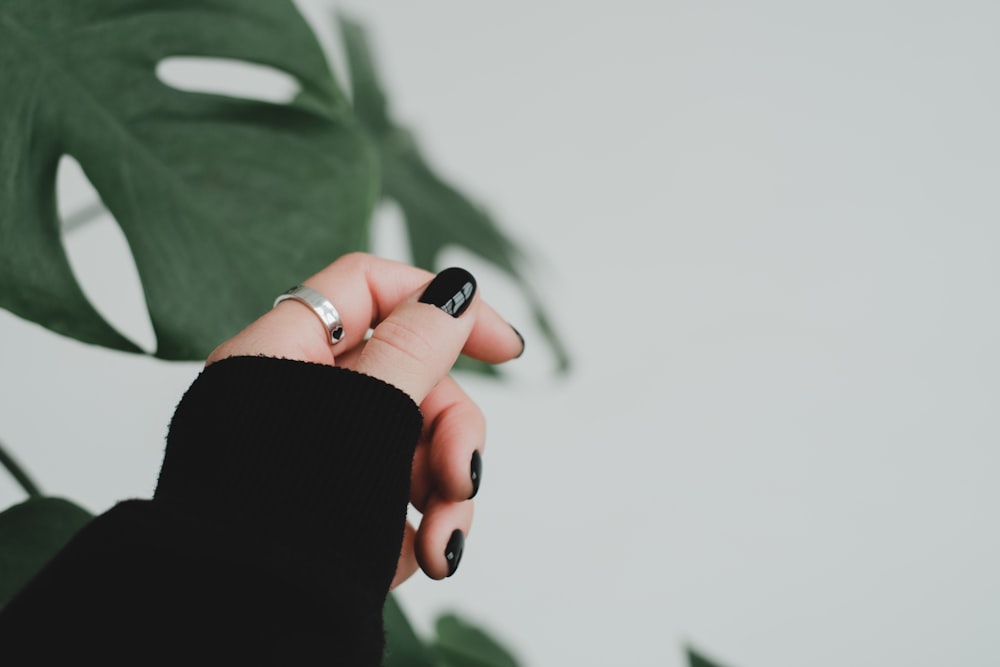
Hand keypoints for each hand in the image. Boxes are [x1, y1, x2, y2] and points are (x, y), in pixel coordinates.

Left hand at [207, 253, 523, 584]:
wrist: (240, 623)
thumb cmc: (285, 513)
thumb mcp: (364, 414)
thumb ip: (417, 345)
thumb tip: (455, 287)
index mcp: (285, 352)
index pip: (372, 288)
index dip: (443, 303)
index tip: (506, 348)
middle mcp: (300, 398)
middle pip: (409, 377)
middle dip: (450, 431)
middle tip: (462, 477)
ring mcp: (318, 457)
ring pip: (413, 444)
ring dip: (445, 492)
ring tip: (441, 546)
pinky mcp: (335, 511)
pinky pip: (398, 497)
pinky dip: (418, 525)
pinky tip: (415, 559)